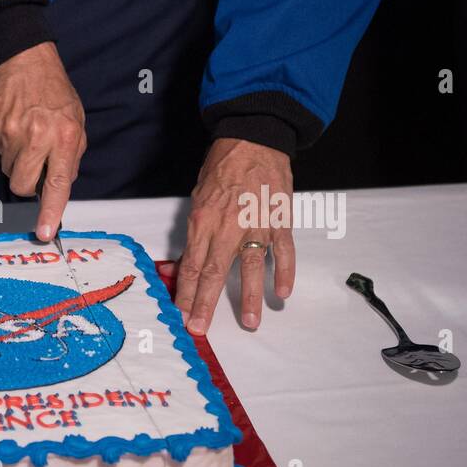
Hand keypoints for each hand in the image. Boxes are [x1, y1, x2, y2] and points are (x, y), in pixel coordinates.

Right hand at [0, 41, 86, 241]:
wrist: (24, 61)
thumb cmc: (55, 93)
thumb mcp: (77, 122)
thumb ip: (71, 157)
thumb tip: (59, 186)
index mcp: (66, 137)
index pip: (59, 184)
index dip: (51, 212)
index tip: (44, 232)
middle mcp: (39, 137)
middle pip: (23, 186)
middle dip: (27, 183)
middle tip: (34, 163)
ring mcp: (12, 133)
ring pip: (9, 170)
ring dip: (17, 160)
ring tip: (26, 134)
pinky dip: (6, 144)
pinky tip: (14, 124)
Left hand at [174, 137, 294, 334]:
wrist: (253, 138)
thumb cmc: (223, 166)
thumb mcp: (198, 195)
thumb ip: (196, 230)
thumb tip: (187, 262)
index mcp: (203, 219)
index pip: (191, 264)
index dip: (185, 292)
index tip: (182, 315)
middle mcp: (227, 225)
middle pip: (213, 271)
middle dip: (205, 304)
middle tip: (201, 329)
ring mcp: (256, 223)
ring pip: (250, 266)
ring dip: (249, 296)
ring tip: (250, 323)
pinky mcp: (279, 218)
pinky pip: (283, 250)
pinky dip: (284, 271)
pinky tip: (282, 292)